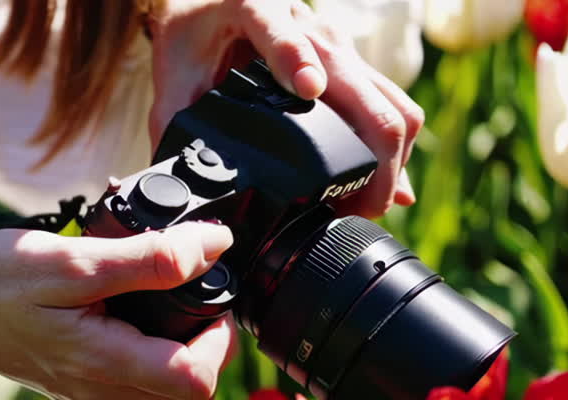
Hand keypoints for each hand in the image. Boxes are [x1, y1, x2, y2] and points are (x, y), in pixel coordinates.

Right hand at [0, 222, 236, 399]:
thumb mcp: (74, 260)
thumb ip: (148, 258)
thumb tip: (214, 247)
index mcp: (104, 366)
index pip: (199, 382)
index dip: (219, 337)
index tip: (205, 291)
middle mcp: (105, 397)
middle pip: (194, 390)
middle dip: (206, 338)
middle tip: (187, 286)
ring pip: (172, 388)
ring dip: (180, 342)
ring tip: (156, 290)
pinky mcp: (90, 394)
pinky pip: (144, 382)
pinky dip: (152, 347)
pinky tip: (129, 308)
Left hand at [147, 0, 424, 218]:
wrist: (212, 2)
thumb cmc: (192, 37)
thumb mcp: (172, 76)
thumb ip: (173, 123)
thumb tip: (176, 182)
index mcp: (257, 12)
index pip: (284, 35)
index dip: (297, 62)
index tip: (308, 90)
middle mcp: (311, 28)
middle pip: (362, 90)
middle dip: (373, 160)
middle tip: (357, 210)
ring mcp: (339, 47)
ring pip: (392, 102)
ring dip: (391, 161)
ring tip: (364, 207)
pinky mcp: (352, 66)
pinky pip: (391, 106)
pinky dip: (395, 150)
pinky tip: (388, 188)